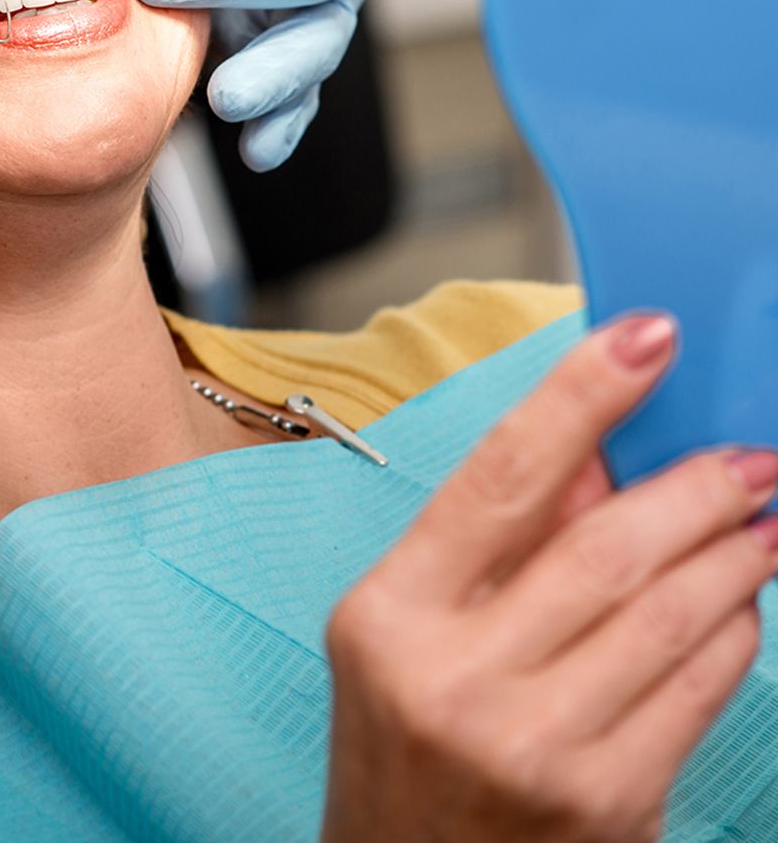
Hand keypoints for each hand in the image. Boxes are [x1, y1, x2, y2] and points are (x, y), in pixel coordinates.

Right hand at [322, 314, 777, 842]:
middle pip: (605, 547)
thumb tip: (604, 446)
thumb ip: (499, 537)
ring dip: (733, 552)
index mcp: (390, 613)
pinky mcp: (606, 805)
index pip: (500, 475)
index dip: (581, 394)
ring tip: (763, 513)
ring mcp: (533, 748)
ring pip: (668, 615)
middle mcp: (454, 679)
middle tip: (749, 453)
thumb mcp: (412, 628)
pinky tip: (741, 600)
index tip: (646, 335)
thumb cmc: (404, 743)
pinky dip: (732, 631)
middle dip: (695, 486)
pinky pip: (697, 690)